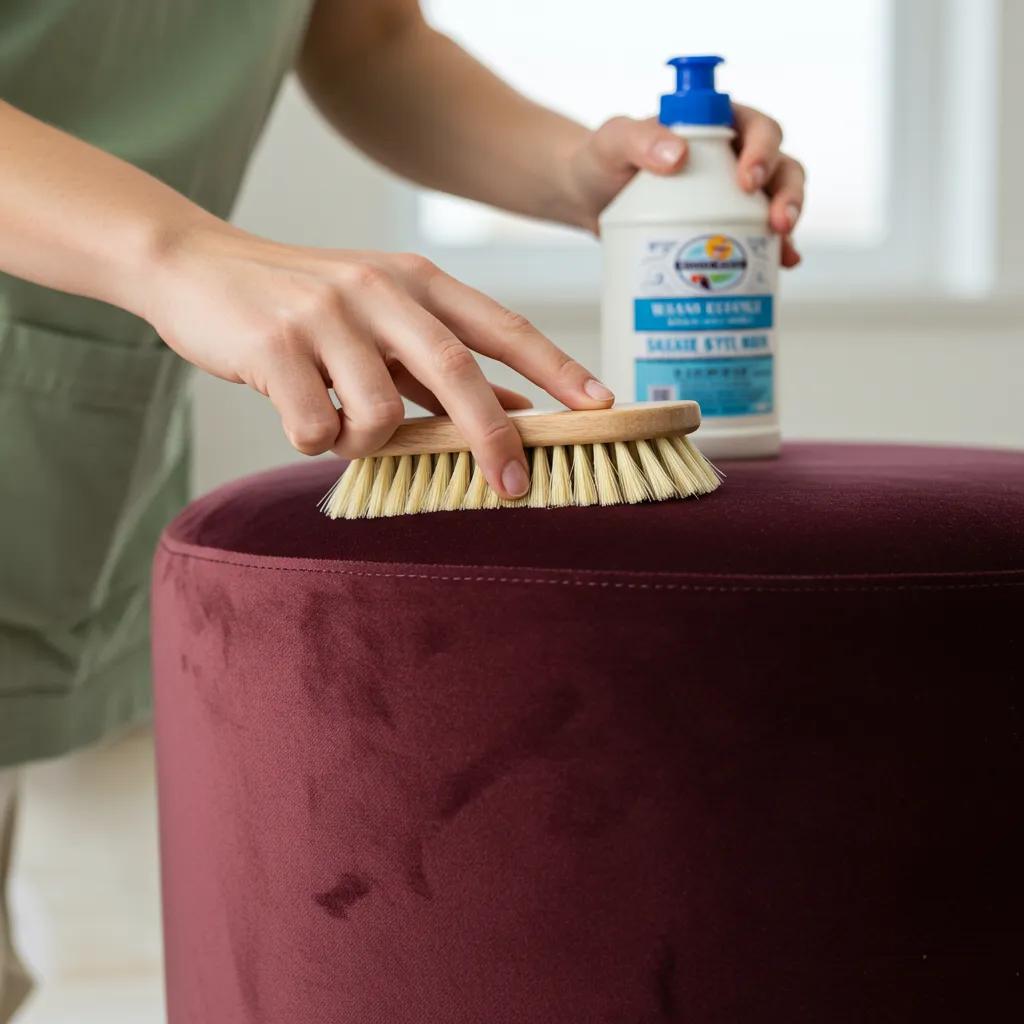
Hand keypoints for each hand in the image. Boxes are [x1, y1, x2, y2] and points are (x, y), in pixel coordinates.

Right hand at [145, 225, 613, 497]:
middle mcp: (380, 289)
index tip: (601, 406)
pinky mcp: (274, 344)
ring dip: (367, 442)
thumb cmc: (303, 303)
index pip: (501, 326)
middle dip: (491, 436)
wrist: (198, 267)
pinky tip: (293, 412)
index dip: (556, 367)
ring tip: (337, 423)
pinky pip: (316, 428)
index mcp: (416, 279)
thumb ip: (439, 365)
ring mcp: (326, 314)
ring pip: (379, 414)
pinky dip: (313, 440)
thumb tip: (514, 411)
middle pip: (456, 370)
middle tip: (513, 486)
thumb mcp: (380, 319)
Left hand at [564, 106, 805, 265]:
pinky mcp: (721, 227)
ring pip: (776, 202)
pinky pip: (757, 237)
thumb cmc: (602, 161)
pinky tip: (781, 267)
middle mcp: (734, 157)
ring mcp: (732, 195)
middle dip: (787, 195)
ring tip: (783, 250)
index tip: (747, 180)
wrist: (587, 198)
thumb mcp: (612, 141)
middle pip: (780, 168)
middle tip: (777, 223)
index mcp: (718, 125)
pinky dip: (773, 251)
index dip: (763, 151)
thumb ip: (638, 138)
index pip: (758, 129)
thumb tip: (677, 156)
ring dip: (787, 224)